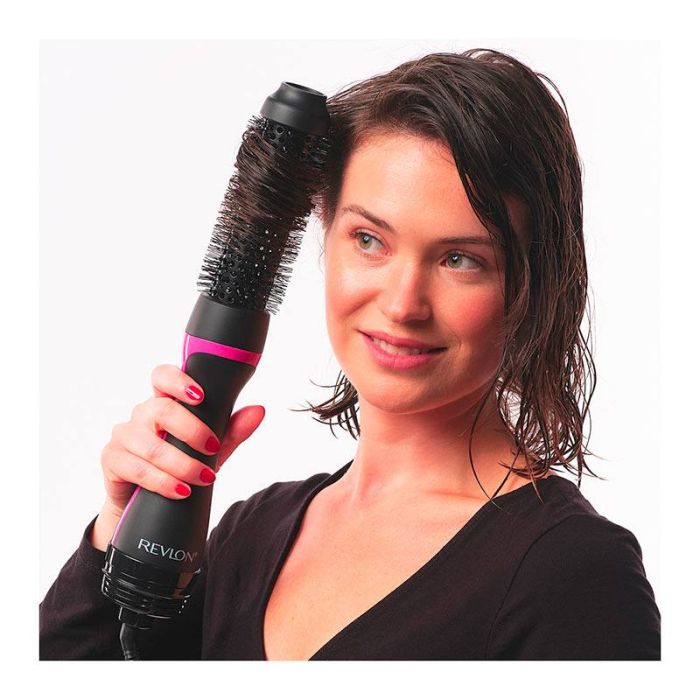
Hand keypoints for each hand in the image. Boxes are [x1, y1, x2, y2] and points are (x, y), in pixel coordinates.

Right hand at [99, 363, 264, 517]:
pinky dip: (163, 481)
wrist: (145, 502)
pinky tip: (180, 490)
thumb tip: (258, 410)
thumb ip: (232, 430)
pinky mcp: (112, 460)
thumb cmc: (179, 467)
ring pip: (152, 445)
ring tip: (203, 478)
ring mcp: (124, 436)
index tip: (200, 396)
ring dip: (182, 464)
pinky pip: (137, 468)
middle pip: (161, 409)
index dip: (178, 380)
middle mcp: (142, 415)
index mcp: (164, 403)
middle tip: (212, 447)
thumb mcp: (211, 450)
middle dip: (192, 430)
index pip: (162, 376)